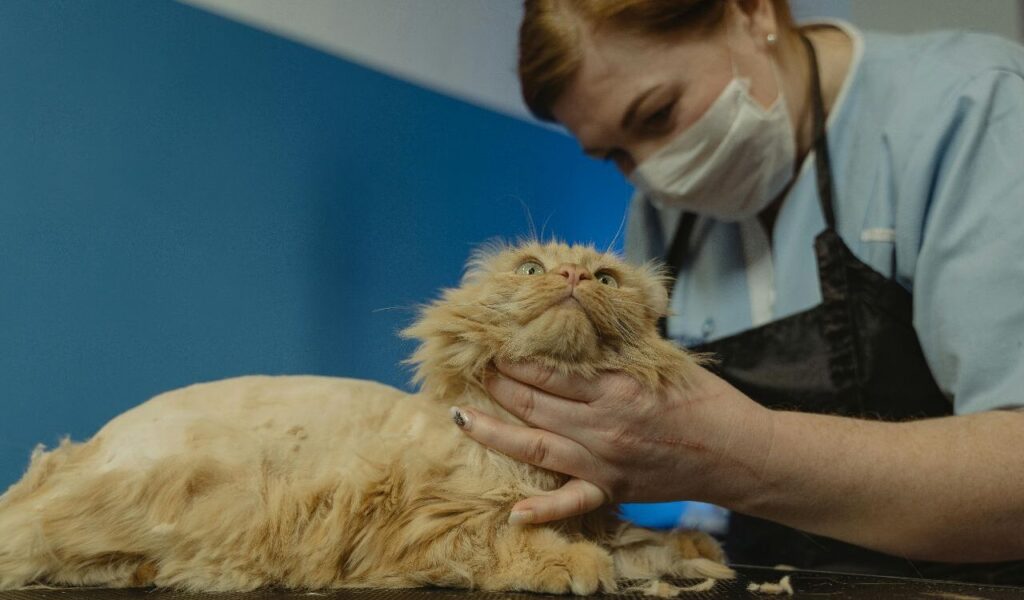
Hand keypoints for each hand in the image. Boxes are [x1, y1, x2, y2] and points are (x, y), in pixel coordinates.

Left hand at [453, 359, 773, 523]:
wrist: (738, 452)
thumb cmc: (704, 399)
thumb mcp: (662, 360)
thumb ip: (618, 348)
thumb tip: (580, 322)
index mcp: (616, 389)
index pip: (550, 372)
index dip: (516, 358)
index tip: (493, 344)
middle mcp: (603, 426)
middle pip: (534, 404)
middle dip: (498, 385)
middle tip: (472, 369)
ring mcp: (605, 462)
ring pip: (536, 447)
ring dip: (495, 432)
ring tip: (461, 417)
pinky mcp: (613, 489)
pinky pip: (573, 503)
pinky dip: (544, 511)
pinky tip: (514, 513)